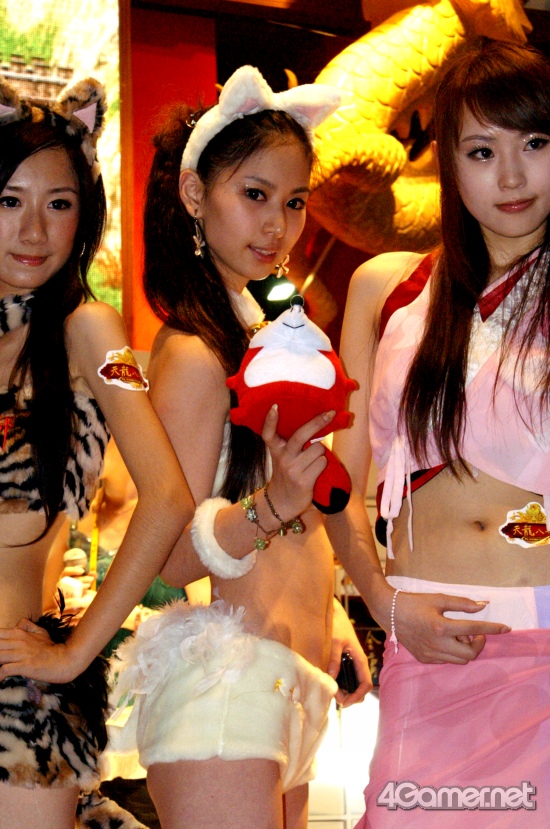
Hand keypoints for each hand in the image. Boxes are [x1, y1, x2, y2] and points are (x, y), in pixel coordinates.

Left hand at [0, 619, 78, 682]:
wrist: (66, 659)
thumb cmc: (53, 648)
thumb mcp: (41, 632)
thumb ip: (28, 626)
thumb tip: (17, 624)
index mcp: (20, 633)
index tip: (1, 649)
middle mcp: (18, 641)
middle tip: (1, 659)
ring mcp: (20, 654)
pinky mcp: (24, 666)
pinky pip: (5, 670)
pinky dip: (0, 675)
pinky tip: (0, 679)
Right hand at [261, 405, 333, 519]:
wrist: (281, 502)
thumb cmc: (286, 474)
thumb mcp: (282, 457)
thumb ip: (291, 443)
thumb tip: (316, 425)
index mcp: (275, 450)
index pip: (268, 434)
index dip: (270, 420)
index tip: (275, 406)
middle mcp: (283, 458)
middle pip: (300, 436)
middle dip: (317, 422)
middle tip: (329, 414)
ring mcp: (293, 470)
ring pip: (317, 448)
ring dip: (321, 451)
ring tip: (313, 458)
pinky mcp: (304, 481)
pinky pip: (322, 462)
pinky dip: (323, 463)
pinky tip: (315, 469)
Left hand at [328, 598, 371, 706]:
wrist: (333, 612)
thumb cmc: (336, 624)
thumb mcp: (334, 642)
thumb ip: (333, 660)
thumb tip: (332, 679)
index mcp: (360, 659)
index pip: (366, 684)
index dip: (357, 696)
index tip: (344, 702)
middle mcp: (358, 663)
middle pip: (360, 687)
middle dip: (350, 696)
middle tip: (334, 699)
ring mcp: (352, 662)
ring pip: (353, 684)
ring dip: (344, 691)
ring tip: (331, 692)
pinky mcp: (345, 660)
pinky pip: (346, 677)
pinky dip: (340, 684)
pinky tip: (330, 683)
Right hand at [390, 591, 510, 663]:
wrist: (389, 613)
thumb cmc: (414, 603)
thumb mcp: (438, 599)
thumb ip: (462, 604)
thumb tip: (483, 606)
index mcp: (441, 627)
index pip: (475, 630)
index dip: (493, 629)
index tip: (506, 628)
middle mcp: (437, 644)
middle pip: (471, 653)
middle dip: (478, 643)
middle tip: (474, 632)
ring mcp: (430, 654)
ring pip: (460, 660)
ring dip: (465, 648)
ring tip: (456, 635)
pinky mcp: (425, 659)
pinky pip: (447, 661)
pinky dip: (452, 652)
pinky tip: (445, 640)